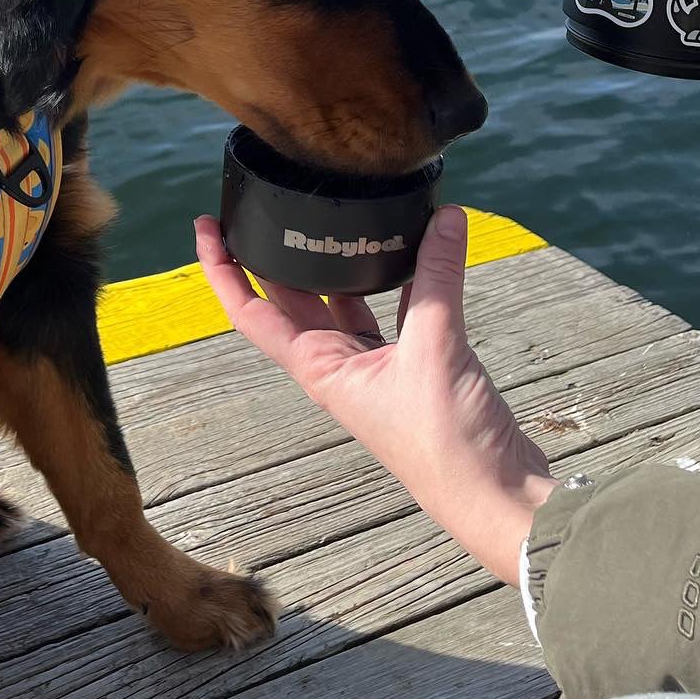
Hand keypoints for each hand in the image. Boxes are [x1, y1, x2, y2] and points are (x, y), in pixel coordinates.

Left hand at [193, 206, 552, 584]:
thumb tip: (446, 216)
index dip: (223, 270)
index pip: (251, 312)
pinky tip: (402, 248)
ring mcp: (373, 368)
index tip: (205, 226)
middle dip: (271, 255)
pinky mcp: (412, 367)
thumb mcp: (435, 349)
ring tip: (322, 214)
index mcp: (318, 369)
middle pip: (290, 300)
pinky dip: (391, 279)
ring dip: (328, 263)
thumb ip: (436, 278)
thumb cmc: (447, 442)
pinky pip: (390, 310)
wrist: (494, 495)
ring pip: (339, 302)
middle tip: (263, 203)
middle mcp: (336, 367)